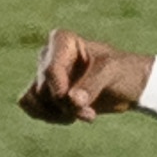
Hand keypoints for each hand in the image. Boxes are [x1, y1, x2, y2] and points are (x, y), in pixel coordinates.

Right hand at [19, 28, 152, 125]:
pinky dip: (48, 116)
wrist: (127, 85)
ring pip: (33, 99)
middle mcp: (48, 54)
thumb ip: (92, 84)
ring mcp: (43, 73)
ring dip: (56, 113)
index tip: (77, 100)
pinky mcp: (42, 91)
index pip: (50, 70)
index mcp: (62, 40)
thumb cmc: (122, 70)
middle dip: (65, 106)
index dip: (60, 91)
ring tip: (80, 112)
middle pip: (43, 89)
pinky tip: (68, 115)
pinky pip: (29, 106)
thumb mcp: (112, 73)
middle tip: (89, 111)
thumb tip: (72, 101)